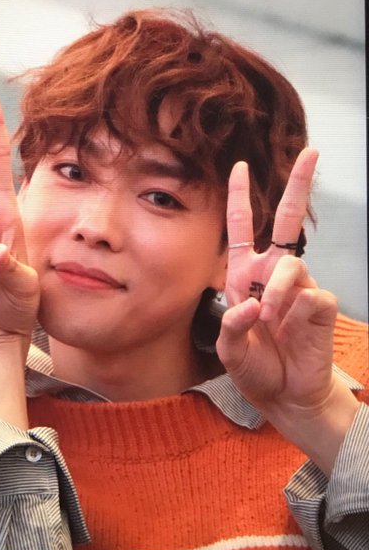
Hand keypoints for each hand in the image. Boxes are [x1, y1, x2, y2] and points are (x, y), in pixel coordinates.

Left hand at [217, 149, 357, 467]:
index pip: (242, 229)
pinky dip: (294, 309)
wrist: (285, 395)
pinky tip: (289, 325)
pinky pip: (311, 293)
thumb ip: (231, 326)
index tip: (240, 168)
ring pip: (291, 264)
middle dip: (298, 187)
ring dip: (276, 291)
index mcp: (245, 277)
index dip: (240, 199)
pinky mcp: (320, 306)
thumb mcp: (229, 350)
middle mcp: (273, 275)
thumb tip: (250, 304)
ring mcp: (299, 289)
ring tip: (269, 319)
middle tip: (311, 154)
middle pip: (288, 222)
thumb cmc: (256, 368)